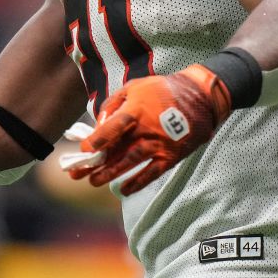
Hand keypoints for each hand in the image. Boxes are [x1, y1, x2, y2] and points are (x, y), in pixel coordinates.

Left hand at [66, 64, 230, 194]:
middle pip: (118, 150)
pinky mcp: (171, 156)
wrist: (200, 98)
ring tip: (94, 181)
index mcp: (136, 111)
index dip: (97, 139)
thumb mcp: (134, 87)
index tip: (84, 149)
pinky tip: (124, 190)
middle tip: (77, 174)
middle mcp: (147, 130)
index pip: (113, 127)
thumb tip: (98, 123)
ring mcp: (159, 145)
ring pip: (132, 163)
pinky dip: (138, 183)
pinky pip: (152, 173)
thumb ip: (113, 104)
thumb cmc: (161, 90)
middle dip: (96, 163)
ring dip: (111, 173)